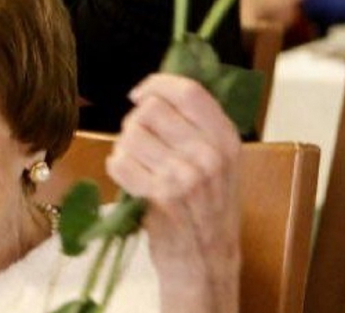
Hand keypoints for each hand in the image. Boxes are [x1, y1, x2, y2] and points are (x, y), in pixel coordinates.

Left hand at [106, 74, 240, 312]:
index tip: (141, 93)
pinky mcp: (160, 196)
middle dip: (136, 122)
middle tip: (142, 143)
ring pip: (131, 135)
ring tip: (139, 165)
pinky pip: (119, 162)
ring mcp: (185, 176)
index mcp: (226, 139)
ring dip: (125, 147)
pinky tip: (132, 180)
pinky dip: (118, 169)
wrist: (205, 261)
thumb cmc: (207, 208)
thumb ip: (197, 125)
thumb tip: (157, 88)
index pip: (188, 91)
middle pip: (151, 110)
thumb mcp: (219, 161)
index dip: (156, 84)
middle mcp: (209, 154)